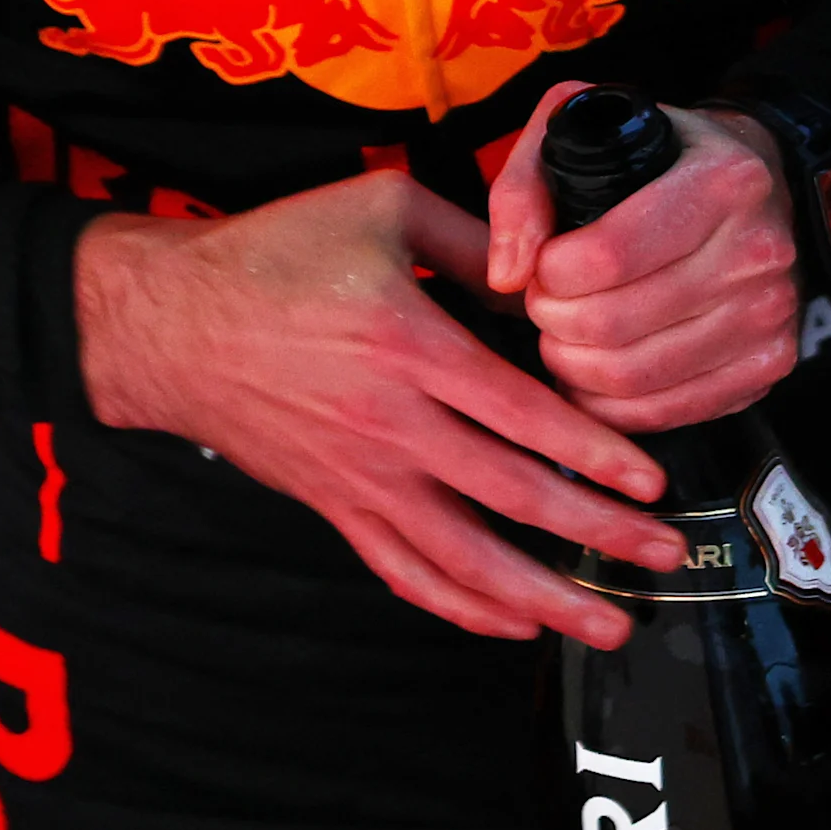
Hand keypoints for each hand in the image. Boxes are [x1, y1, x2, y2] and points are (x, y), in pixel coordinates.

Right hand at [74, 171, 690, 643]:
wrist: (170, 322)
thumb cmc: (274, 253)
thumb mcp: (381, 207)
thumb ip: (475, 234)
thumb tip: (548, 269)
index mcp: (409, 346)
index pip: (522, 414)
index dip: (594, 451)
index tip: (652, 478)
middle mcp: (390, 425)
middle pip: (510, 496)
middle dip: (597, 533)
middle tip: (661, 555)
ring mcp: (361, 476)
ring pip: (464, 557)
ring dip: (543, 596)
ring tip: (607, 620)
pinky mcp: (336, 506)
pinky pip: (406, 571)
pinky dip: (462, 606)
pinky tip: (512, 622)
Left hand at [487, 84, 803, 432]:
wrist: (758, 181)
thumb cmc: (661, 160)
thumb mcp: (584, 133)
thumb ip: (524, 187)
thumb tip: (505, 273)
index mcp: (722, 180)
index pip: (609, 255)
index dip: (549, 273)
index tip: (543, 265)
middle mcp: (757, 248)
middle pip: (614, 323)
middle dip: (554, 321)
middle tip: (547, 304)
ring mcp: (769, 313)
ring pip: (633, 378)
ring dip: (574, 366)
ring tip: (566, 336)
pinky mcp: (769, 362)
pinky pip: (666, 413)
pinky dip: (612, 406)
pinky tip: (597, 372)